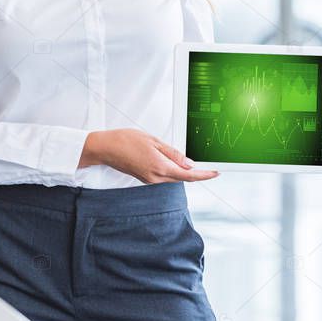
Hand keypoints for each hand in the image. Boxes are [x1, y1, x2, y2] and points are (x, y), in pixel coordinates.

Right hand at [78, 129, 219, 183]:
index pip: (188, 175)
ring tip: (195, 163)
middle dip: (197, 174)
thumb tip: (189, 164)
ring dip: (185, 172)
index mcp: (160, 167)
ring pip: (174, 177)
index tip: (216, 173)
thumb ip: (173, 153)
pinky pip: (165, 176)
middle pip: (183, 178)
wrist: (105, 148)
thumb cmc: (126, 140)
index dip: (204, 175)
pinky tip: (176, 163)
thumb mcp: (153, 141)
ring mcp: (150, 179)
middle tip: (210, 167)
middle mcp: (156, 177)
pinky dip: (173, 170)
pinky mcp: (145, 178)